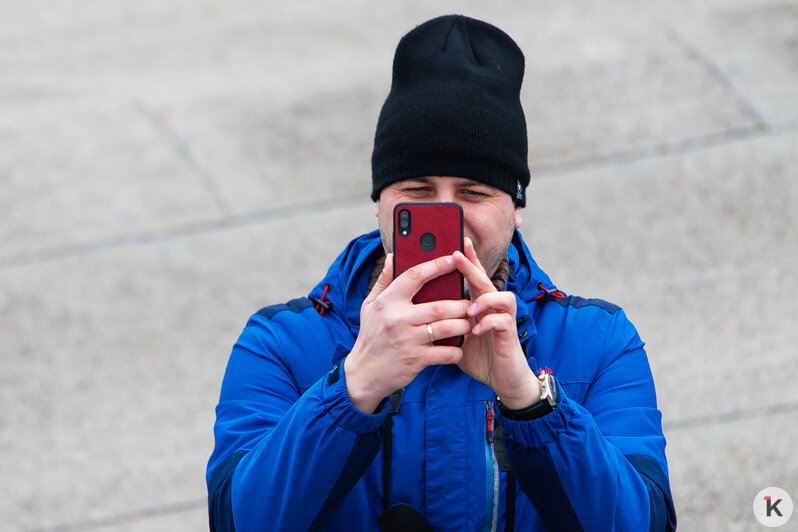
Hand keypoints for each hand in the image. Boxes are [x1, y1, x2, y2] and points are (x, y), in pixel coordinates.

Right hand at [344, 253, 472, 412]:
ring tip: (468, 323)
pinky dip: (456, 350)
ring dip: (463, 325)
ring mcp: (407, 340)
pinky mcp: (415, 360)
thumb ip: (384, 280)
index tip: (453, 259)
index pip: (415, 276)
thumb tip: (394, 257)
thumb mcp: (369, 305)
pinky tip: (459, 347)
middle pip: (439, 306)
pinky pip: (445, 352)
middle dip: (460, 305)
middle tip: (470, 305)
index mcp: (388, 302)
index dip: (436, 265)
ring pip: (446, 328)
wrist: (364, 373)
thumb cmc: (370, 335)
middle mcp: (398, 319)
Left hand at [454, 238, 539, 408]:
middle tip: (456, 254)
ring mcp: (503, 319)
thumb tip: (415, 311)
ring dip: (483, 299)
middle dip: (471, 266)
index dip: (467, 259)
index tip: (457, 241)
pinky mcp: (510, 334)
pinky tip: (476, 329)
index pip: (472, 277)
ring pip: (500, 296)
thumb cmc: (477, 355)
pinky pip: (502, 321)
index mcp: (477, 305)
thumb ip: (440, 322)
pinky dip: (489, 323)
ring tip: (468, 309)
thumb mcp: (454, 337)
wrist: (502, 380)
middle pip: (483, 280)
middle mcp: (492, 307)